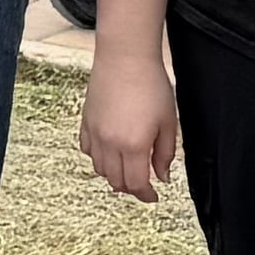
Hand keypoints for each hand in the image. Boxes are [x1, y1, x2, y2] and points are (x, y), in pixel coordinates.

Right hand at [80, 50, 184, 201]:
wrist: (125, 58)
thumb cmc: (151, 85)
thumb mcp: (168, 122)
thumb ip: (165, 153)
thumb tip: (162, 176)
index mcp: (134, 145)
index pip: (136, 183)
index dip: (145, 195)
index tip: (153, 196)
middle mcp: (110, 143)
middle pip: (116, 180)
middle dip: (131, 187)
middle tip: (143, 184)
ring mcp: (95, 133)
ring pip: (100, 168)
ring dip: (114, 175)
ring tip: (127, 169)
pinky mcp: (86, 121)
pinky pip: (88, 150)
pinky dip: (98, 158)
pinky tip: (110, 152)